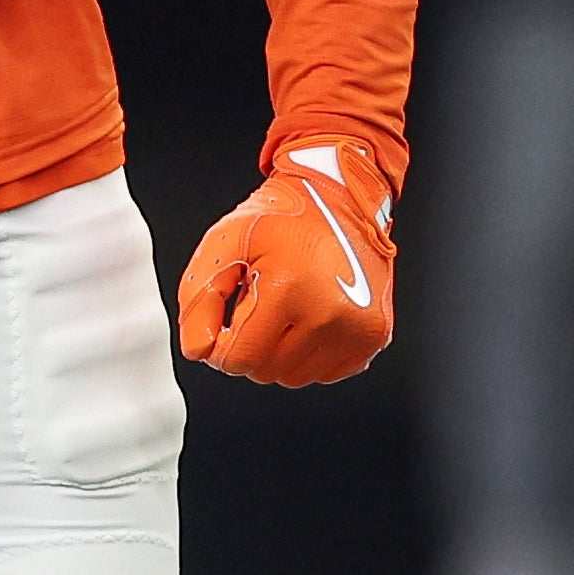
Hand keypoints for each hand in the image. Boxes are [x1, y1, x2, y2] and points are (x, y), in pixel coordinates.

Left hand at [176, 135, 395, 386]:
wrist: (340, 197)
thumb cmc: (282, 216)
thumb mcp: (224, 242)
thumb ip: (199, 298)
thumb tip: (198, 349)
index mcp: (288, 289)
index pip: (239, 359)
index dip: (221, 345)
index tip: (225, 321)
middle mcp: (329, 314)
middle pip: (266, 371)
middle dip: (252, 343)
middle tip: (260, 302)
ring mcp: (357, 328)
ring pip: (295, 377)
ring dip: (281, 350)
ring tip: (286, 305)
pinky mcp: (374, 336)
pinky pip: (326, 372)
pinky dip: (311, 353)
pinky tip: (310, 316)